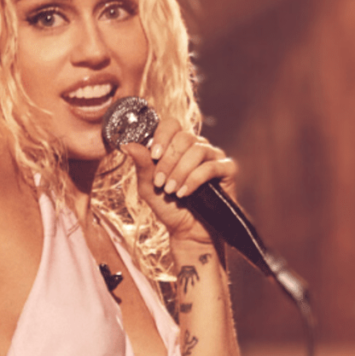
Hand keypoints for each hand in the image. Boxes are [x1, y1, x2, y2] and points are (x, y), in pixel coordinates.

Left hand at [123, 117, 237, 241]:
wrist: (187, 231)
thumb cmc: (168, 207)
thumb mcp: (148, 187)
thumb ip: (141, 165)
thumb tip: (127, 144)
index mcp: (177, 146)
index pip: (171, 124)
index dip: (162, 136)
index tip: (153, 156)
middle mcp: (197, 146)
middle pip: (184, 137)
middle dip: (168, 162)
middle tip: (160, 183)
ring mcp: (214, 156)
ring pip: (197, 150)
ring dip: (180, 172)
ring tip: (171, 191)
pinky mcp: (227, 169)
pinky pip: (211, 166)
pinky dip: (194, 179)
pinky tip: (185, 193)